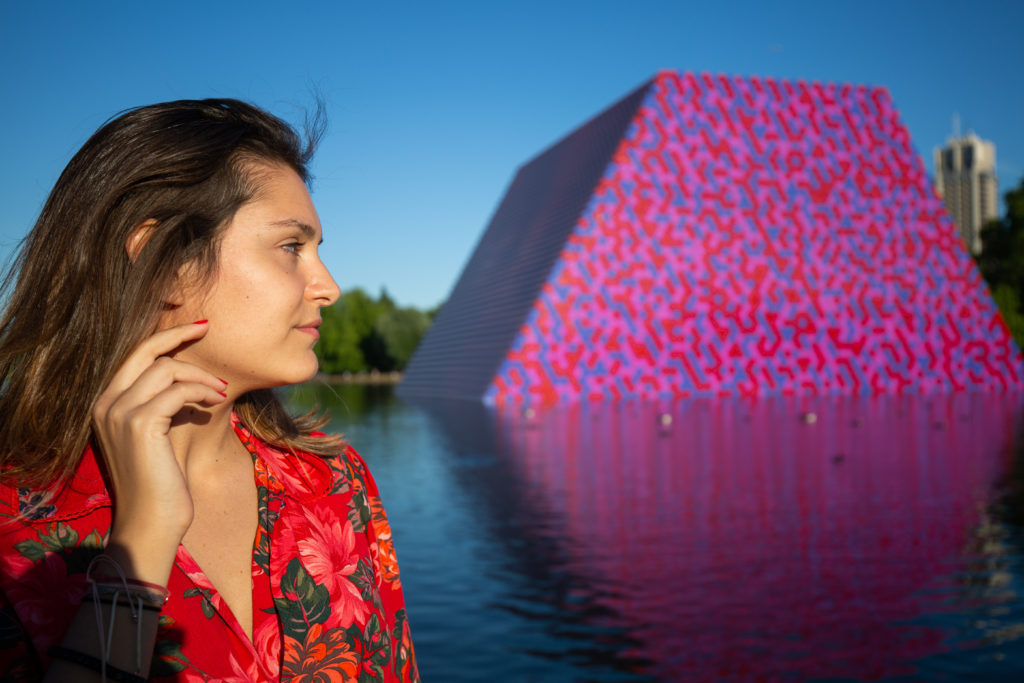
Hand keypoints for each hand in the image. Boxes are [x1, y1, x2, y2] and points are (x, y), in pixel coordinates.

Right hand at [91, 321, 226, 584]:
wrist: (151, 522)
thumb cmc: (161, 483)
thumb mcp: (158, 437)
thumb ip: (163, 405)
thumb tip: (193, 380)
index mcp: (105, 404)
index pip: (134, 356)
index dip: (164, 338)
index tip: (194, 328)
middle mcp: (106, 403)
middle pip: (144, 351)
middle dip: (177, 335)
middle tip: (206, 328)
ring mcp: (120, 412)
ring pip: (167, 369)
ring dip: (200, 376)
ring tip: (220, 391)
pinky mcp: (140, 423)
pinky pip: (178, 390)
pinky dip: (201, 392)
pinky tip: (215, 403)